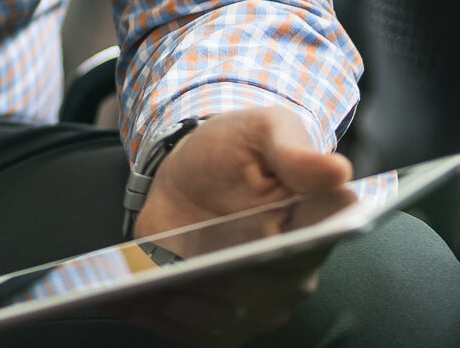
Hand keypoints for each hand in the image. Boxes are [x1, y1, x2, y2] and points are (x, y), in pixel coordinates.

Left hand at [117, 108, 352, 344]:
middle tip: (177, 265)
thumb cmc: (234, 150)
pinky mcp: (221, 317)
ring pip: (222, 316)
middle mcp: (295, 274)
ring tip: (136, 286)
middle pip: (258, 289)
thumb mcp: (262, 131)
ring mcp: (259, 301)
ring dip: (180, 302)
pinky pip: (191, 331)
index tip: (254, 246)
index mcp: (316, 228)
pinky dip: (157, 316)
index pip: (311, 244)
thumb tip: (337, 170)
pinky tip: (123, 298)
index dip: (287, 250)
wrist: (194, 172)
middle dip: (219, 277)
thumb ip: (294, 150)